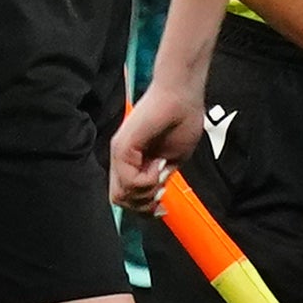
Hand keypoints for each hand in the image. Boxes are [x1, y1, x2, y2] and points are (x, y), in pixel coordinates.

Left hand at [111, 73, 205, 214]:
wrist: (182, 95)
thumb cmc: (182, 120)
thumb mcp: (174, 158)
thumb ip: (160, 177)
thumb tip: (154, 195)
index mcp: (132, 161)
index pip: (125, 196)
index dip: (143, 208)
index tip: (162, 207)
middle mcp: (121, 159)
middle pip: (120, 200)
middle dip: (144, 205)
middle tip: (162, 191)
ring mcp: (120, 153)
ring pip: (122, 195)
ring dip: (146, 192)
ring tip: (161, 173)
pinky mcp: (123, 147)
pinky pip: (130, 180)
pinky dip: (147, 181)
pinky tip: (159, 166)